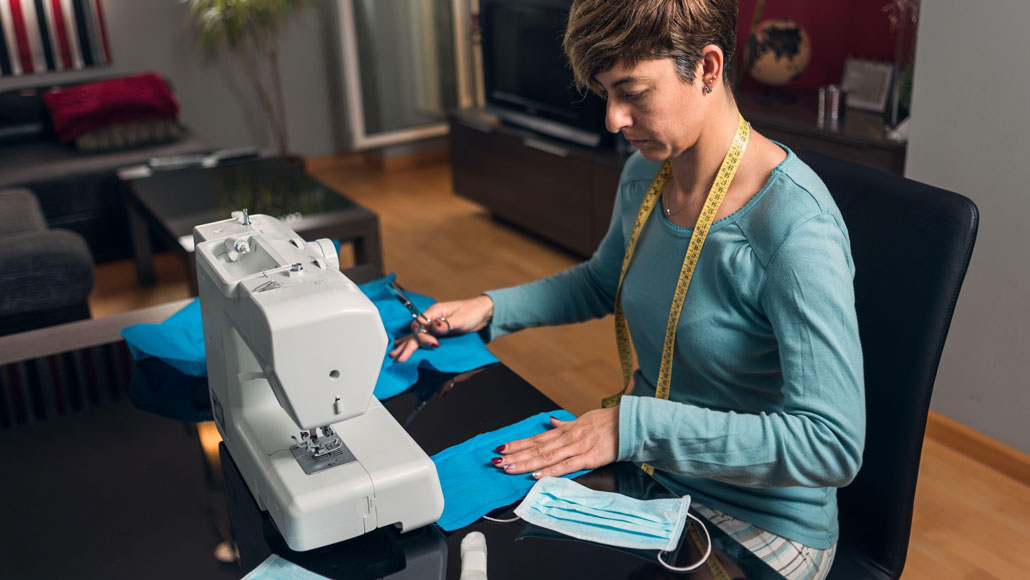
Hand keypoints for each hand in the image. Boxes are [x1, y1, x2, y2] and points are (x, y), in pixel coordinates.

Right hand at [388, 295, 494, 362]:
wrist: (480, 312)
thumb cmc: (471, 312)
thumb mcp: (461, 318)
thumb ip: (448, 323)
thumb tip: (435, 325)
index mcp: (434, 312)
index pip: (421, 324)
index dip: (423, 335)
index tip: (433, 344)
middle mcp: (430, 318)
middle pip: (415, 332)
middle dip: (407, 345)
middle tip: (399, 358)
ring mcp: (432, 325)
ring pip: (415, 336)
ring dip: (405, 345)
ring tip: (394, 355)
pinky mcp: (436, 332)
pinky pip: (421, 338)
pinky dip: (411, 343)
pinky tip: (402, 347)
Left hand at [491, 407, 618, 477]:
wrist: (629, 423)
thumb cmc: (607, 423)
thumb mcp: (583, 419)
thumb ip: (566, 424)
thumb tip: (551, 421)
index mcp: (566, 430)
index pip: (537, 438)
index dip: (518, 443)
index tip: (501, 448)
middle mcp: (567, 438)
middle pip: (537, 448)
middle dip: (516, 455)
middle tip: (497, 461)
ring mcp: (577, 448)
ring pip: (547, 457)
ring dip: (526, 463)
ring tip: (509, 468)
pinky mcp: (589, 458)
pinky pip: (567, 466)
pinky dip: (551, 471)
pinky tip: (537, 475)